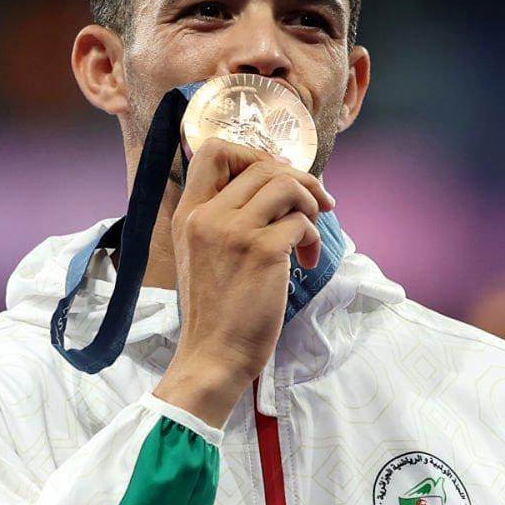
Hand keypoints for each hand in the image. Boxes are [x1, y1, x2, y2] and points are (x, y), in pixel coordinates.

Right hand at [153, 138, 333, 425]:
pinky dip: (311, 237)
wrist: (214, 355)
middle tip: (316, 206)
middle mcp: (207, 216)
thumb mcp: (202, 254)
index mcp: (189, 214)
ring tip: (309, 234)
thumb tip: (273, 186)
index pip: (213, 149)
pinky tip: (305, 260)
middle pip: (262, 164)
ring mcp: (234, 232)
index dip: (254, 153)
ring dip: (310, 204)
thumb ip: (223, 220)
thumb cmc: (217, 311)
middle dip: (299, 180)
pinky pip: (301, 222)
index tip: (277, 178)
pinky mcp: (262, 252)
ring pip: (286, 185)